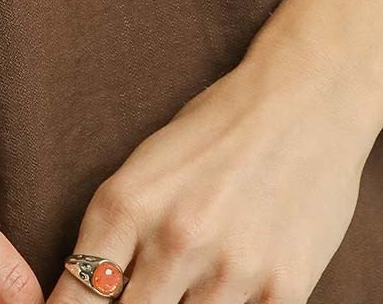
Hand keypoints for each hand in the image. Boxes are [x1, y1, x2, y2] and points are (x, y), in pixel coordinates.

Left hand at [43, 51, 376, 303]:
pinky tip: (235, 287)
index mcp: (127, 203)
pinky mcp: (283, 289)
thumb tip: (97, 293)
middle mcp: (173, 240)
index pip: (78, 295)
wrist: (305, 99)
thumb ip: (121, 232)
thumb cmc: (219, 128)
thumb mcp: (149, 166)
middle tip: (147, 293)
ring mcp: (230, 270)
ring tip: (197, 274)